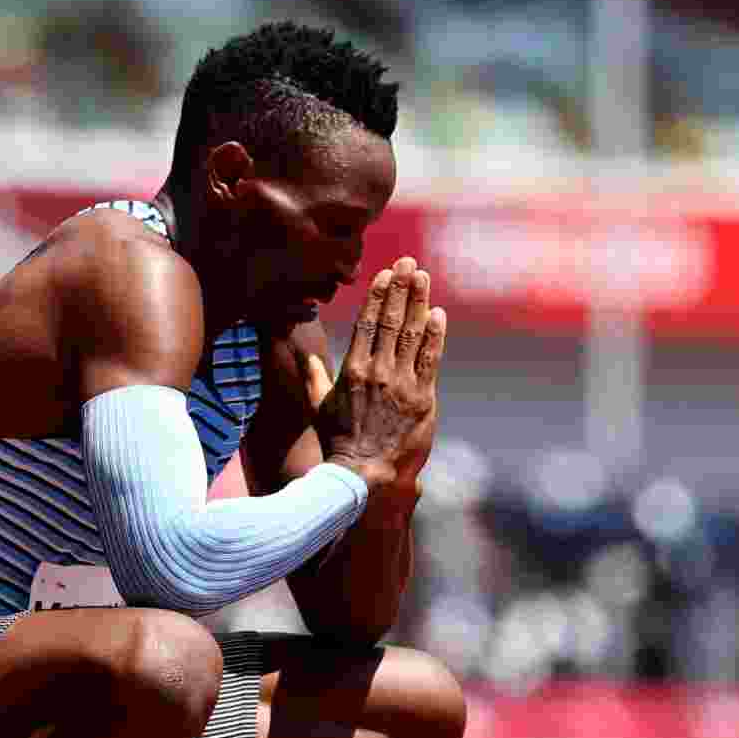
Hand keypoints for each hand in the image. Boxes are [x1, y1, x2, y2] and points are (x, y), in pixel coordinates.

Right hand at [305, 257, 445, 494]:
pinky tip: (438, 315)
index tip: (386, 274)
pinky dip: (435, 336)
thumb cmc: (339, 441)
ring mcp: (402, 385)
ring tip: (423, 279)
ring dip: (419, 303)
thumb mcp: (318, 406)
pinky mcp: (423, 400)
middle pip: (391, 321)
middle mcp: (377, 372)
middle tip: (409, 263)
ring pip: (412, 335)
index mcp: (352, 370)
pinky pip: (430, 360)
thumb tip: (300, 349)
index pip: (366, 323)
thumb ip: (311, 375)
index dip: (378, 295)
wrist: (365, 474)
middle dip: (401, 289)